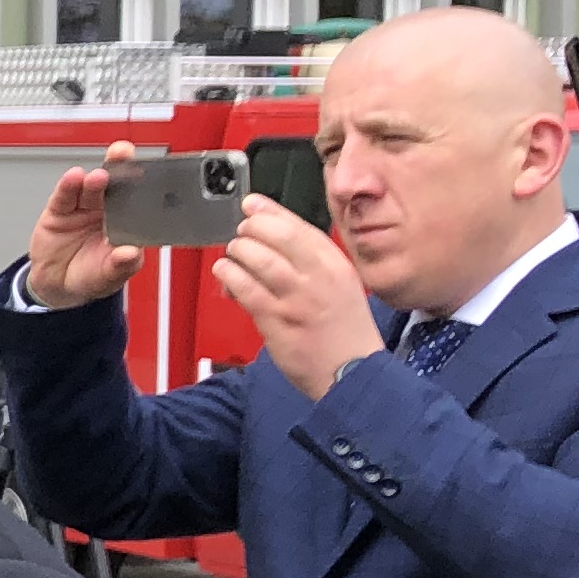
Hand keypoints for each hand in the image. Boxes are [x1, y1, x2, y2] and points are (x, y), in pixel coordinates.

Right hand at [20, 141, 148, 309]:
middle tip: (125, 156)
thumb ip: (120, 266)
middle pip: (117, 185)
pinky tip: (74, 177)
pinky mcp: (60, 209)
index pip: (139, 201)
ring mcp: (85, 208)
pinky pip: (66, 195)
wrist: (55, 284)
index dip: (143, 186)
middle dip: (122, 168)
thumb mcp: (108, 278)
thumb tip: (131, 254)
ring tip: (100, 178)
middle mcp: (108, 211)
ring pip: (92, 187)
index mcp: (128, 225)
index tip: (149, 177)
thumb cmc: (90, 277)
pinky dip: (69, 185)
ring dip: (96, 180)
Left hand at [209, 198, 380, 400]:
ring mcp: (297, 299)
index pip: (300, 227)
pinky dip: (230, 276)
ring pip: (258, 259)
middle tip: (242, 234)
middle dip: (252, 229)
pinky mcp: (276, 321)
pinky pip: (246, 289)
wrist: (352, 373)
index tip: (252, 204)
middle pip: (278, 236)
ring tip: (232, 255)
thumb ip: (311, 261)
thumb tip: (275, 235)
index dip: (270, 211)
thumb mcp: (340, 286)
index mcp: (336, 266)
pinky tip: (225, 274)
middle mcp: (318, 278)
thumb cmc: (344, 333)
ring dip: (238, 252)